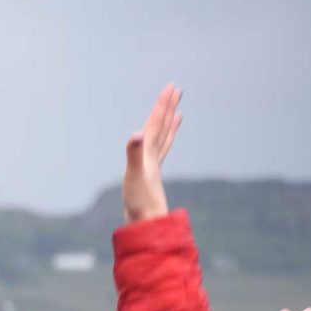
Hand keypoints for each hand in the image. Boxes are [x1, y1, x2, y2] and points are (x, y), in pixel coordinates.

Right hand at [122, 85, 180, 223]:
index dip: (162, 105)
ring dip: (169, 126)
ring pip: (164, 140)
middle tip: (176, 90)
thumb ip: (134, 153)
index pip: (157, 123)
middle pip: (163, 127)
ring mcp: (152, 166)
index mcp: (149, 152)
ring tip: (177, 114)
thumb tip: (136, 134)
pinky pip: (159, 155)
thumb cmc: (140, 200)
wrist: (146, 222)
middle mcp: (153, 156)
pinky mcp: (149, 176)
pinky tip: (160, 147)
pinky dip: (162, 146)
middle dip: (168, 108)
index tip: (171, 87)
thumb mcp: (133, 174)